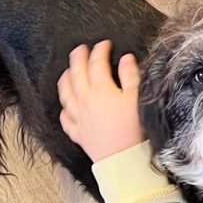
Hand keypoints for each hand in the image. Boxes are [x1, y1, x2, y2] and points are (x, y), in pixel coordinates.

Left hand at [58, 40, 145, 163]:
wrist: (123, 159)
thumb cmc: (134, 129)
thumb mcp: (138, 98)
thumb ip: (130, 76)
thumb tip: (125, 58)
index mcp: (101, 90)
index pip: (97, 63)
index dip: (100, 50)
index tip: (104, 44)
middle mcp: (85, 100)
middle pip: (77, 74)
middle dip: (78, 58)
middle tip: (80, 49)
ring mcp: (78, 117)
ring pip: (66, 94)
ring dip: (65, 80)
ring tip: (67, 72)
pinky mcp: (78, 134)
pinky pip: (66, 119)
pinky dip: (64, 110)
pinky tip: (65, 107)